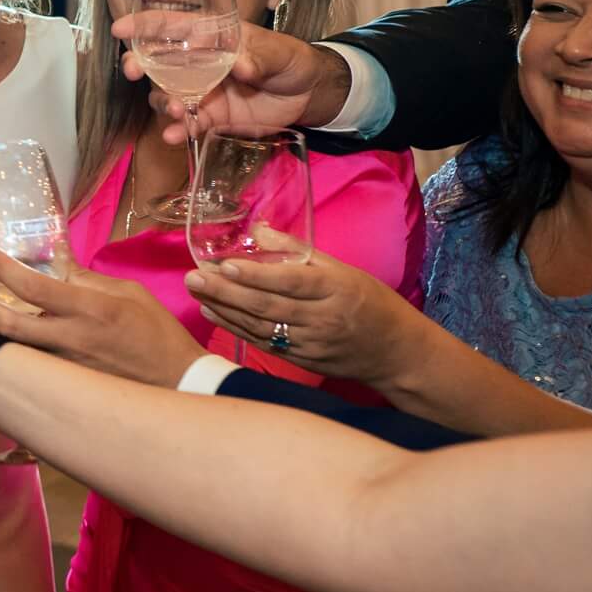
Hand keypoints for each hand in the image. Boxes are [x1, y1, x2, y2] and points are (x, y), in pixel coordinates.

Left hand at [0, 251, 203, 387]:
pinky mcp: (65, 384)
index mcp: (89, 309)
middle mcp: (70, 339)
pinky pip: (28, 364)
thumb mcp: (129, 294)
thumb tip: (57, 262)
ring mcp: (64, 366)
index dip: (1, 267)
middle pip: (7, 323)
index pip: (32, 286)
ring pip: (11, 347)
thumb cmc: (157, 335)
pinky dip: (7, 351)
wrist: (178, 383)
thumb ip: (88, 279)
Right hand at [114, 15, 352, 143]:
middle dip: (141, 64)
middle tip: (134, 71)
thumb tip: (241, 65)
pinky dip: (178, 130)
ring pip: (167, 94)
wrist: (309, 96)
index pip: (174, 26)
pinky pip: (187, 123)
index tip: (120, 28)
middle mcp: (199, 63)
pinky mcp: (210, 118)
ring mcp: (202, 91)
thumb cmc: (291, 61)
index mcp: (212, 37)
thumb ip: (260, 57)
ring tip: (174, 110)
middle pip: (160, 61)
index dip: (145, 25)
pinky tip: (175, 135)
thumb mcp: (280, 53)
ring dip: (163, 101)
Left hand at [185, 245, 421, 383]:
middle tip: (193, 277)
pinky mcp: (304, 361)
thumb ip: (298, 251)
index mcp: (336, 289)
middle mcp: (323, 318)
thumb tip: (258, 229)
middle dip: (225, 291)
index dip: (255, 275)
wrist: (397, 351)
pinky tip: (214, 313)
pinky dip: (236, 328)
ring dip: (224, 310)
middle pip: (267, 306)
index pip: (290, 281)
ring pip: (260, 327)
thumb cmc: (370, 302)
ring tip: (197, 292)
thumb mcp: (343, 270)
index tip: (224, 264)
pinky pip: (265, 344)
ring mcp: (312, 343)